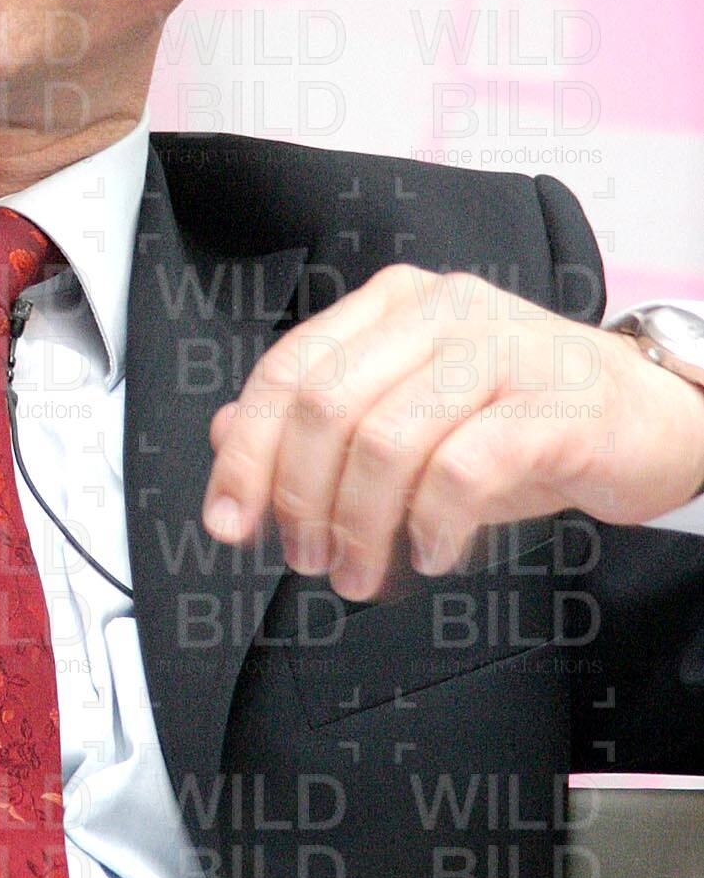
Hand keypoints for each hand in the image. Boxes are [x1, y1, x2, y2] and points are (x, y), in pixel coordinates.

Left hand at [202, 264, 703, 600]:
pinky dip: (434, 526)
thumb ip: (318, 422)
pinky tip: (434, 551)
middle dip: (301, 499)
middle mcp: (441, 311)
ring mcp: (501, 349)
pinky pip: (464, 470)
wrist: (651, 418)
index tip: (229, 521)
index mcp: (392, 305)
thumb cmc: (524, 419)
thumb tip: (226, 439)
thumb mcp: (410, 416)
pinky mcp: (554, 405)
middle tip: (310, 559)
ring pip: (386, 441)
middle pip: (326, 407)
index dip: (246, 454)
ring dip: (360, 526)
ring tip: (364, 572)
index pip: (288, 372)